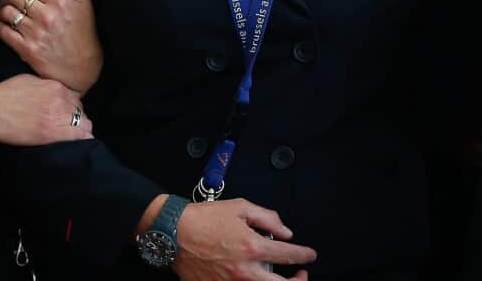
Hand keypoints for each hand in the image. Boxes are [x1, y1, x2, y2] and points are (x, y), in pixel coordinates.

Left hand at [0, 0, 101, 92]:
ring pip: (6, 12)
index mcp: (60, 1)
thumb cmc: (83, 33)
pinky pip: (3, 31)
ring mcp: (36, 33)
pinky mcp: (27, 49)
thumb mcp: (84, 3)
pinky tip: (4, 26)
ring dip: (2, 10)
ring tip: (5, 13)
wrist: (83, 67)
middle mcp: (47, 16)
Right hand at [0, 74, 92, 145]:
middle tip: (67, 127)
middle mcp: (61, 100)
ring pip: (84, 124)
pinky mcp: (51, 133)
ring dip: (80, 130)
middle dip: (76, 119)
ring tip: (72, 136)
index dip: (72, 109)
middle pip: (81, 111)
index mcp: (56, 87)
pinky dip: (83, 139)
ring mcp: (57, 117)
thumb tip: (56, 93)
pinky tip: (81, 143)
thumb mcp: (30, 80)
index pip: (76, 99)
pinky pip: (80, 136)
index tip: (67, 115)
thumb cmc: (5, 95)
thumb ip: (47, 86)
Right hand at [173, 198, 316, 279]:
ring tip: (280, 279)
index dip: (304, 255)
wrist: (172, 232)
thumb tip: (285, 231)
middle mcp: (244, 270)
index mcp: (252, 247)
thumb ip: (267, 218)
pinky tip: (253, 278)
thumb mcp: (240, 208)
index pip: (289, 255)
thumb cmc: (203, 218)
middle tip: (301, 275)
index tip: (309, 255)